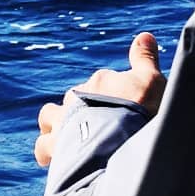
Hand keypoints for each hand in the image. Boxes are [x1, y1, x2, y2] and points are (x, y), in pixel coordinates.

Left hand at [34, 32, 164, 167]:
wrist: (119, 144)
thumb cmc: (139, 111)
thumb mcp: (152, 82)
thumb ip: (145, 59)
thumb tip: (145, 35)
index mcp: (100, 81)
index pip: (104, 83)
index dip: (116, 98)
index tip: (127, 113)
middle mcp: (76, 96)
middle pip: (77, 99)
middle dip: (86, 111)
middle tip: (105, 132)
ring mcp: (62, 120)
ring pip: (49, 115)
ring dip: (56, 124)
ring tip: (68, 140)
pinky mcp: (53, 145)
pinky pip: (42, 146)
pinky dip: (47, 152)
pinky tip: (56, 161)